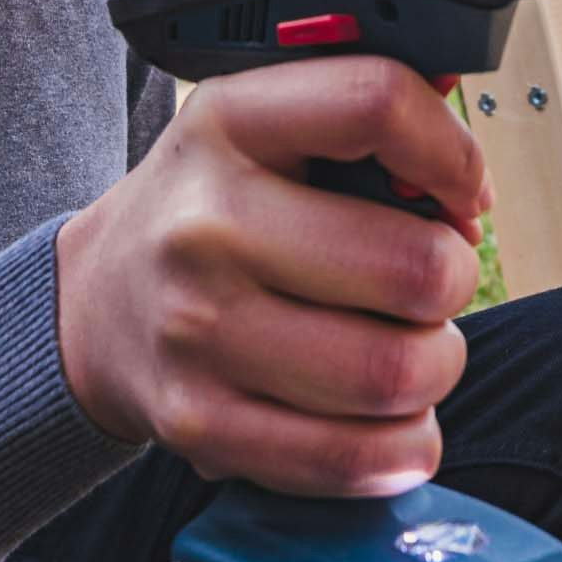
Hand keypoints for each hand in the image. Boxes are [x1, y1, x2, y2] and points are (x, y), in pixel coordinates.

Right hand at [54, 54, 491, 497]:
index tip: (462, 192)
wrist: (94, 305)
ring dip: (434, 368)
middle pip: (413, 269)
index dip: (453, 154)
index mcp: (228, 124)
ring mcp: (198, 332)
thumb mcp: (260, 129)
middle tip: (428, 282)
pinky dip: (400, 446)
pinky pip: (353, 458)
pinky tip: (389, 417)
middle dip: (453, 281)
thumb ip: (363, 128)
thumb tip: (467, 187)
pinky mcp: (201, 423)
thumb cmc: (209, 211)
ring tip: (406, 347)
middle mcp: (205, 224)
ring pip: (396, 374)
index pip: (374, 103)